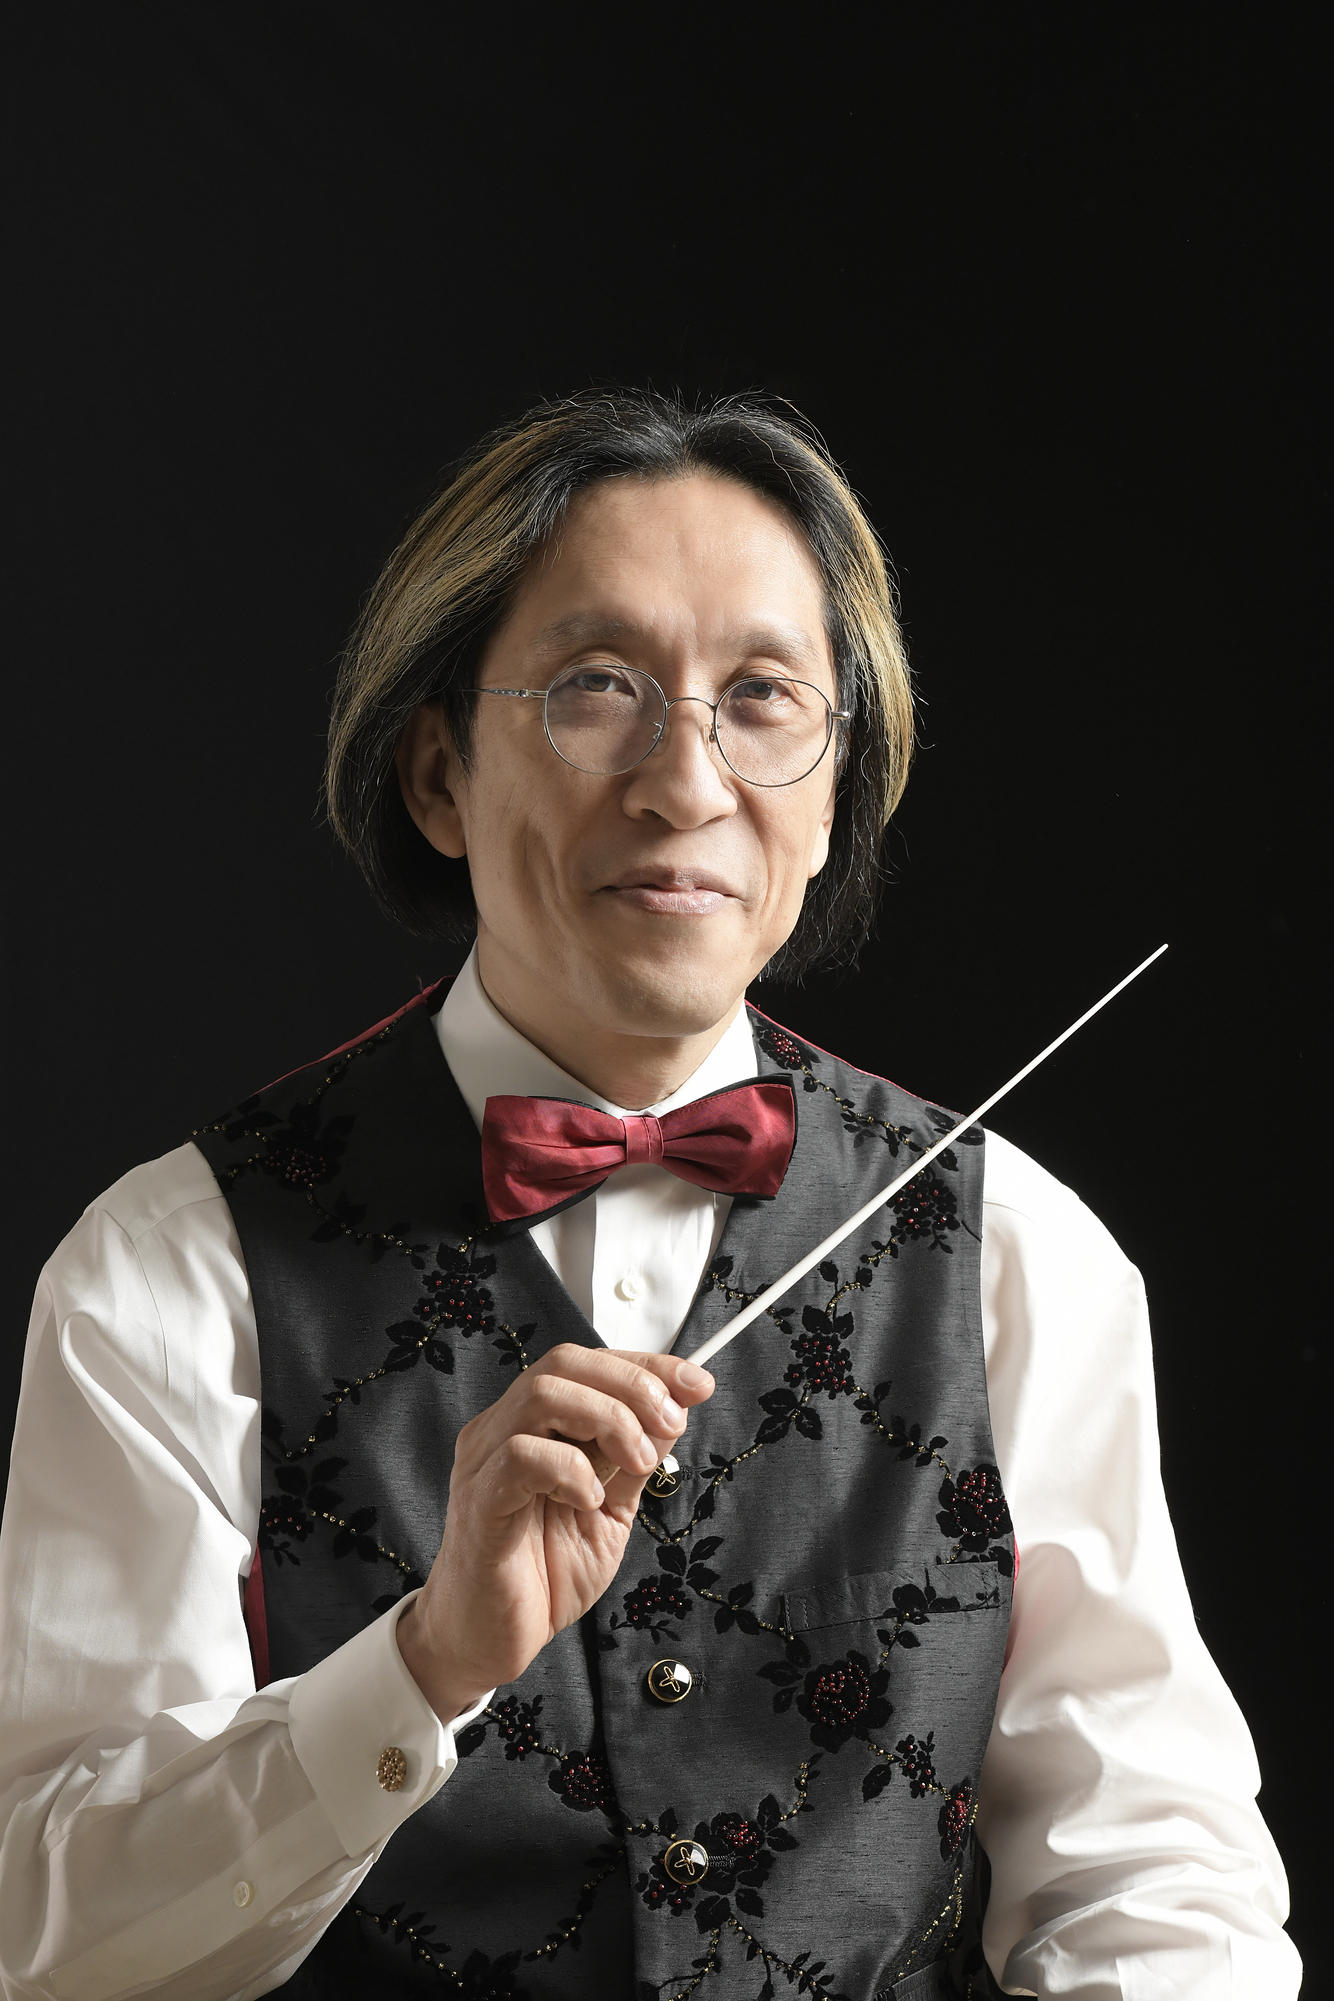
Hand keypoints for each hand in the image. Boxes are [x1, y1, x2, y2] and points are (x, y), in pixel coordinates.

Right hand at [396, 1344, 713, 1722]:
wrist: (492, 1641)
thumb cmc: (543, 1575)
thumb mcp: (610, 1511)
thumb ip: (634, 1462)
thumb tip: (673, 1413)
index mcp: (532, 1426)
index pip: (586, 1365)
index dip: (646, 1366)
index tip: (697, 1383)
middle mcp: (502, 1430)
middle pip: (564, 1364)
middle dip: (632, 1385)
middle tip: (669, 1425)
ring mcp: (484, 1461)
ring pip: (543, 1395)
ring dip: (608, 1420)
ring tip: (634, 1464)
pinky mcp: (480, 1500)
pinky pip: (520, 1456)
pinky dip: (571, 1469)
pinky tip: (589, 1499)